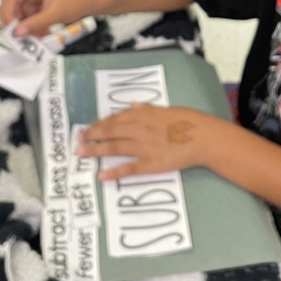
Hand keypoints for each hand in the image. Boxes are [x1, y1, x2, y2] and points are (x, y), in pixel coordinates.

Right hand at [0, 0, 92, 36]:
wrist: (91, 1)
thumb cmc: (77, 1)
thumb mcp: (57, 13)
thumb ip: (36, 23)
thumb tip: (18, 32)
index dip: (7, 14)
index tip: (11, 30)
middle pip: (11, 6)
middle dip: (15, 23)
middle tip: (21, 37)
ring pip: (19, 15)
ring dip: (25, 28)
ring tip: (37, 38)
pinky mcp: (37, 6)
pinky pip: (28, 18)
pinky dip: (33, 27)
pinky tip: (42, 34)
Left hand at [77, 104, 220, 180]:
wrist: (202, 136)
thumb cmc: (186, 121)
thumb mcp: (165, 109)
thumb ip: (147, 109)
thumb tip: (133, 106)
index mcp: (142, 115)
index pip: (114, 119)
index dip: (99, 124)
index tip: (88, 129)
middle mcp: (139, 129)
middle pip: (110, 132)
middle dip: (91, 136)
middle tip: (78, 141)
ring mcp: (144, 147)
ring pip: (114, 148)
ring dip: (95, 150)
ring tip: (81, 153)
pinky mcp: (151, 164)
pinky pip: (129, 168)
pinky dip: (114, 172)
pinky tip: (101, 175)